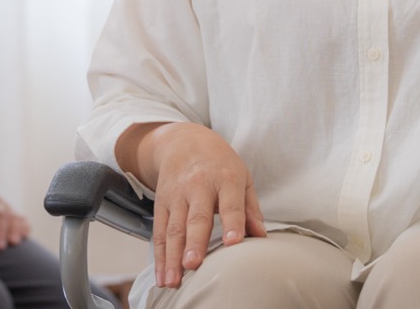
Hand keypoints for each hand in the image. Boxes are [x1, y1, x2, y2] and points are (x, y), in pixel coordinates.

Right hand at [143, 123, 266, 288]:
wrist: (183, 140)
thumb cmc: (219, 163)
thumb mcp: (242, 176)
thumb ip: (251, 208)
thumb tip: (260, 236)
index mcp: (225, 178)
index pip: (229, 203)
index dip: (232, 223)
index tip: (234, 242)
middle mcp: (198, 186)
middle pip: (196, 218)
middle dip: (194, 242)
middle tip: (193, 264)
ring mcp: (177, 195)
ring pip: (173, 229)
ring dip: (172, 257)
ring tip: (173, 280)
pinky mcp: (161, 203)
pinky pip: (159, 232)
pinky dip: (159, 256)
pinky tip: (161, 275)